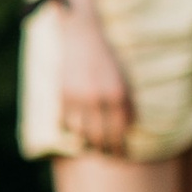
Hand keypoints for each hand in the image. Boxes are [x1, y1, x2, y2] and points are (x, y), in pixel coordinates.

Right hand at [55, 1, 134, 154]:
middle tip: (106, 155)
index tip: (120, 154)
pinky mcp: (63, 94)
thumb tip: (128, 128)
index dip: (120, 146)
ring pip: (82, 132)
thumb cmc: (108, 58)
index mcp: (117, 94)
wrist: (84, 36)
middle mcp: (98, 98)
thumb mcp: (124, 79)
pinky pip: (67, 122)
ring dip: (87, 143)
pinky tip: (76, 133)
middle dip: (104, 149)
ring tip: (92, 146)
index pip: (120, 131)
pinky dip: (72, 130)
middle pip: (101, 136)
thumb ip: (127, 103)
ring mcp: (79, 97)